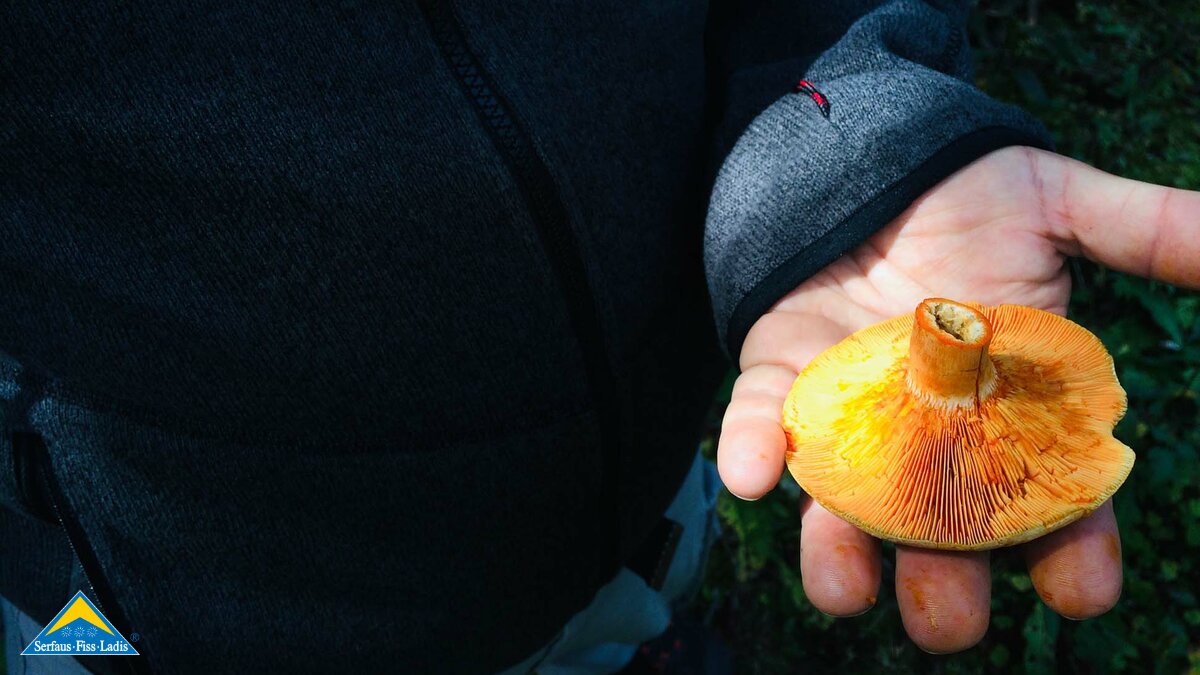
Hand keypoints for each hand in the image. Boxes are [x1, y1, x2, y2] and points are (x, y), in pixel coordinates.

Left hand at [717, 146, 1199, 652]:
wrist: (868, 158)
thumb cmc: (968, 193)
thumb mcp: (1059, 204)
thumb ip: (1145, 230)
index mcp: (1008, 420)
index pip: (1052, 513)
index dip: (1073, 560)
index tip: (1081, 588)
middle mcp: (929, 443)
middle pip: (942, 550)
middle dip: (943, 597)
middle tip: (947, 612)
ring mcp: (851, 423)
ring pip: (842, 521)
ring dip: (838, 561)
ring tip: (844, 584)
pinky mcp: (780, 386)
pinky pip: (758, 427)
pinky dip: (752, 450)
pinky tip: (755, 474)